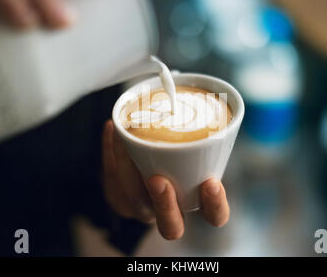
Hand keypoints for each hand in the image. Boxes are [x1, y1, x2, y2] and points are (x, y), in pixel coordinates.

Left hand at [102, 120, 229, 239]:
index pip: (214, 216)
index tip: (212, 183)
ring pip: (133, 200)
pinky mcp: (118, 199)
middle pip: (171, 227)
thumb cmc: (176, 155)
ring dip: (127, 168)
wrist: (141, 168)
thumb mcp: (190, 147)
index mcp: (195, 204)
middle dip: (165, 204)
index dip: (215, 205)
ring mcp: (141, 210)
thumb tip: (190, 98)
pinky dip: (111, 151)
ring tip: (124, 137)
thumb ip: (194, 138)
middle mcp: (169, 214)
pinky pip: (111, 178)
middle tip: (159, 180)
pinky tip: (112, 129)